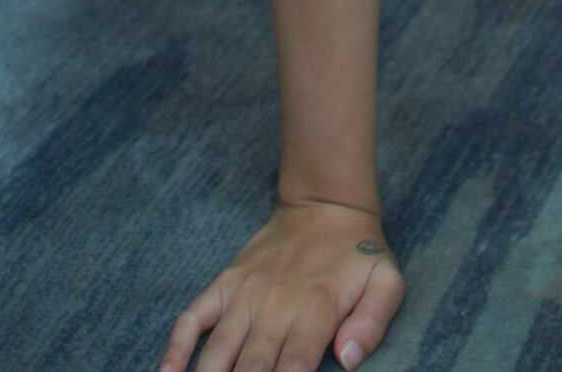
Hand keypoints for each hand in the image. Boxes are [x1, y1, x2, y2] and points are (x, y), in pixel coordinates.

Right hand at [157, 199, 404, 371]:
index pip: (294, 368)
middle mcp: (275, 304)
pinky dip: (176, 349)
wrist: (326, 205)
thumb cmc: (358, 255)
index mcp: (316, 309)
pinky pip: (191, 318)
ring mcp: (244, 294)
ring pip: (217, 350)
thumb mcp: (386, 281)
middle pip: (250, 368)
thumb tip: (349, 361)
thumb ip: (372, 322)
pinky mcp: (224, 284)